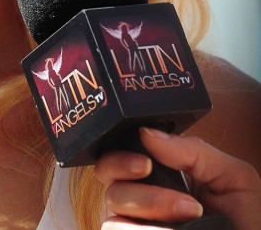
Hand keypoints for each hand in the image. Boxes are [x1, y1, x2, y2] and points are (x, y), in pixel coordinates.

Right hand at [95, 126, 260, 229]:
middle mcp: (142, 198)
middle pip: (106, 176)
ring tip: (188, 213)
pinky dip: (146, 229)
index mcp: (161, 174)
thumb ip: (193, 151)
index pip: (120, 153)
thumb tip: (147, 132)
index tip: (145, 161)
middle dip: (131, 176)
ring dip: (149, 205)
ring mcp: (138, 224)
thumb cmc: (249, 221)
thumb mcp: (232, 177)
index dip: (122, 153)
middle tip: (153, 176)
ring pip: (113, 210)